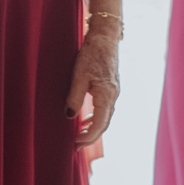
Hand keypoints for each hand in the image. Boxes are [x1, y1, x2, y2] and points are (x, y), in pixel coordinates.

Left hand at [67, 28, 120, 147]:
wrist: (105, 38)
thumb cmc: (91, 54)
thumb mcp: (78, 76)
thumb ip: (74, 97)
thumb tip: (69, 116)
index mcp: (107, 95)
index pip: (99, 124)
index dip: (88, 137)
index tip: (76, 144)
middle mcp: (113, 96)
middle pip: (104, 124)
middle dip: (90, 137)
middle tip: (76, 146)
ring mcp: (114, 92)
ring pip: (105, 117)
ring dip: (93, 128)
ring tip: (79, 136)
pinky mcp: (111, 87)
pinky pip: (104, 108)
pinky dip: (95, 117)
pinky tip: (85, 119)